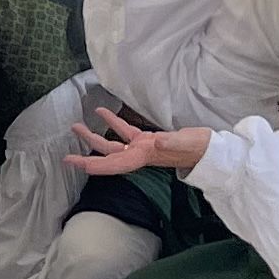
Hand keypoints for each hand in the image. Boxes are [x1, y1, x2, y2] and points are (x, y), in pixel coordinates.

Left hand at [70, 98, 206, 179]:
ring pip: (113, 145)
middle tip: (66, 158)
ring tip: (76, 127)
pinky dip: (113, 123)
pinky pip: (125, 132)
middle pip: (108, 158)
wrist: (211, 149)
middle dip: (87, 158)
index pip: (116, 164)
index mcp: (145, 157)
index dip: (97, 165)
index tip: (78, 165)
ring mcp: (142, 148)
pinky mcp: (148, 140)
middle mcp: (139, 155)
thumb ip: (171, 143)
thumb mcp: (186, 143)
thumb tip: (156, 142)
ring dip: (94, 137)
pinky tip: (102, 112)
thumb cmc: (200, 147)